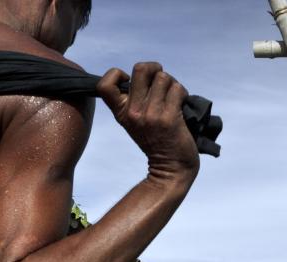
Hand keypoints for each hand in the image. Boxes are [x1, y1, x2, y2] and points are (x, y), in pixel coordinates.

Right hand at [97, 63, 199, 180]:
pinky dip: (182, 93)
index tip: (129, 81)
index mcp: (121, 112)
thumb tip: (148, 74)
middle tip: (159, 80)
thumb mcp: (135, 122)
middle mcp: (133, 112)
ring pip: (164, 77)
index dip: (116, 73)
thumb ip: (134, 100)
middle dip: (154, 68)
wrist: (171, 168)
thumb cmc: (157, 141)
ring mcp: (151, 115)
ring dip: (172, 84)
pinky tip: (181, 104)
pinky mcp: (169, 118)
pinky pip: (177, 89)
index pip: (103, 85)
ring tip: (173, 98)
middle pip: (141, 68)